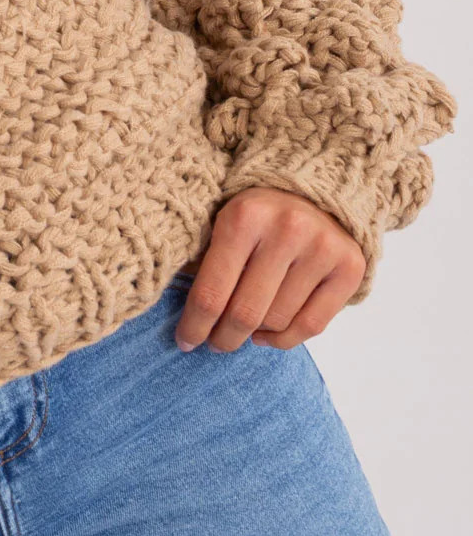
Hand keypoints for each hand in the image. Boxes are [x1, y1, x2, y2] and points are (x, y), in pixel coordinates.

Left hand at [174, 185, 367, 352]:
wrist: (313, 191)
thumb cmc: (256, 216)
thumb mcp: (221, 223)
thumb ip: (204, 264)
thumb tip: (188, 320)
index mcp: (244, 217)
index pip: (212, 292)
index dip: (195, 326)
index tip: (185, 342)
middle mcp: (287, 229)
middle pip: (246, 313)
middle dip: (223, 338)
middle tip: (215, 344)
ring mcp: (322, 248)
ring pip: (277, 321)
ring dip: (254, 334)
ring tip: (243, 328)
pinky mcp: (349, 267)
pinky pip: (312, 326)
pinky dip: (284, 340)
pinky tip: (266, 335)